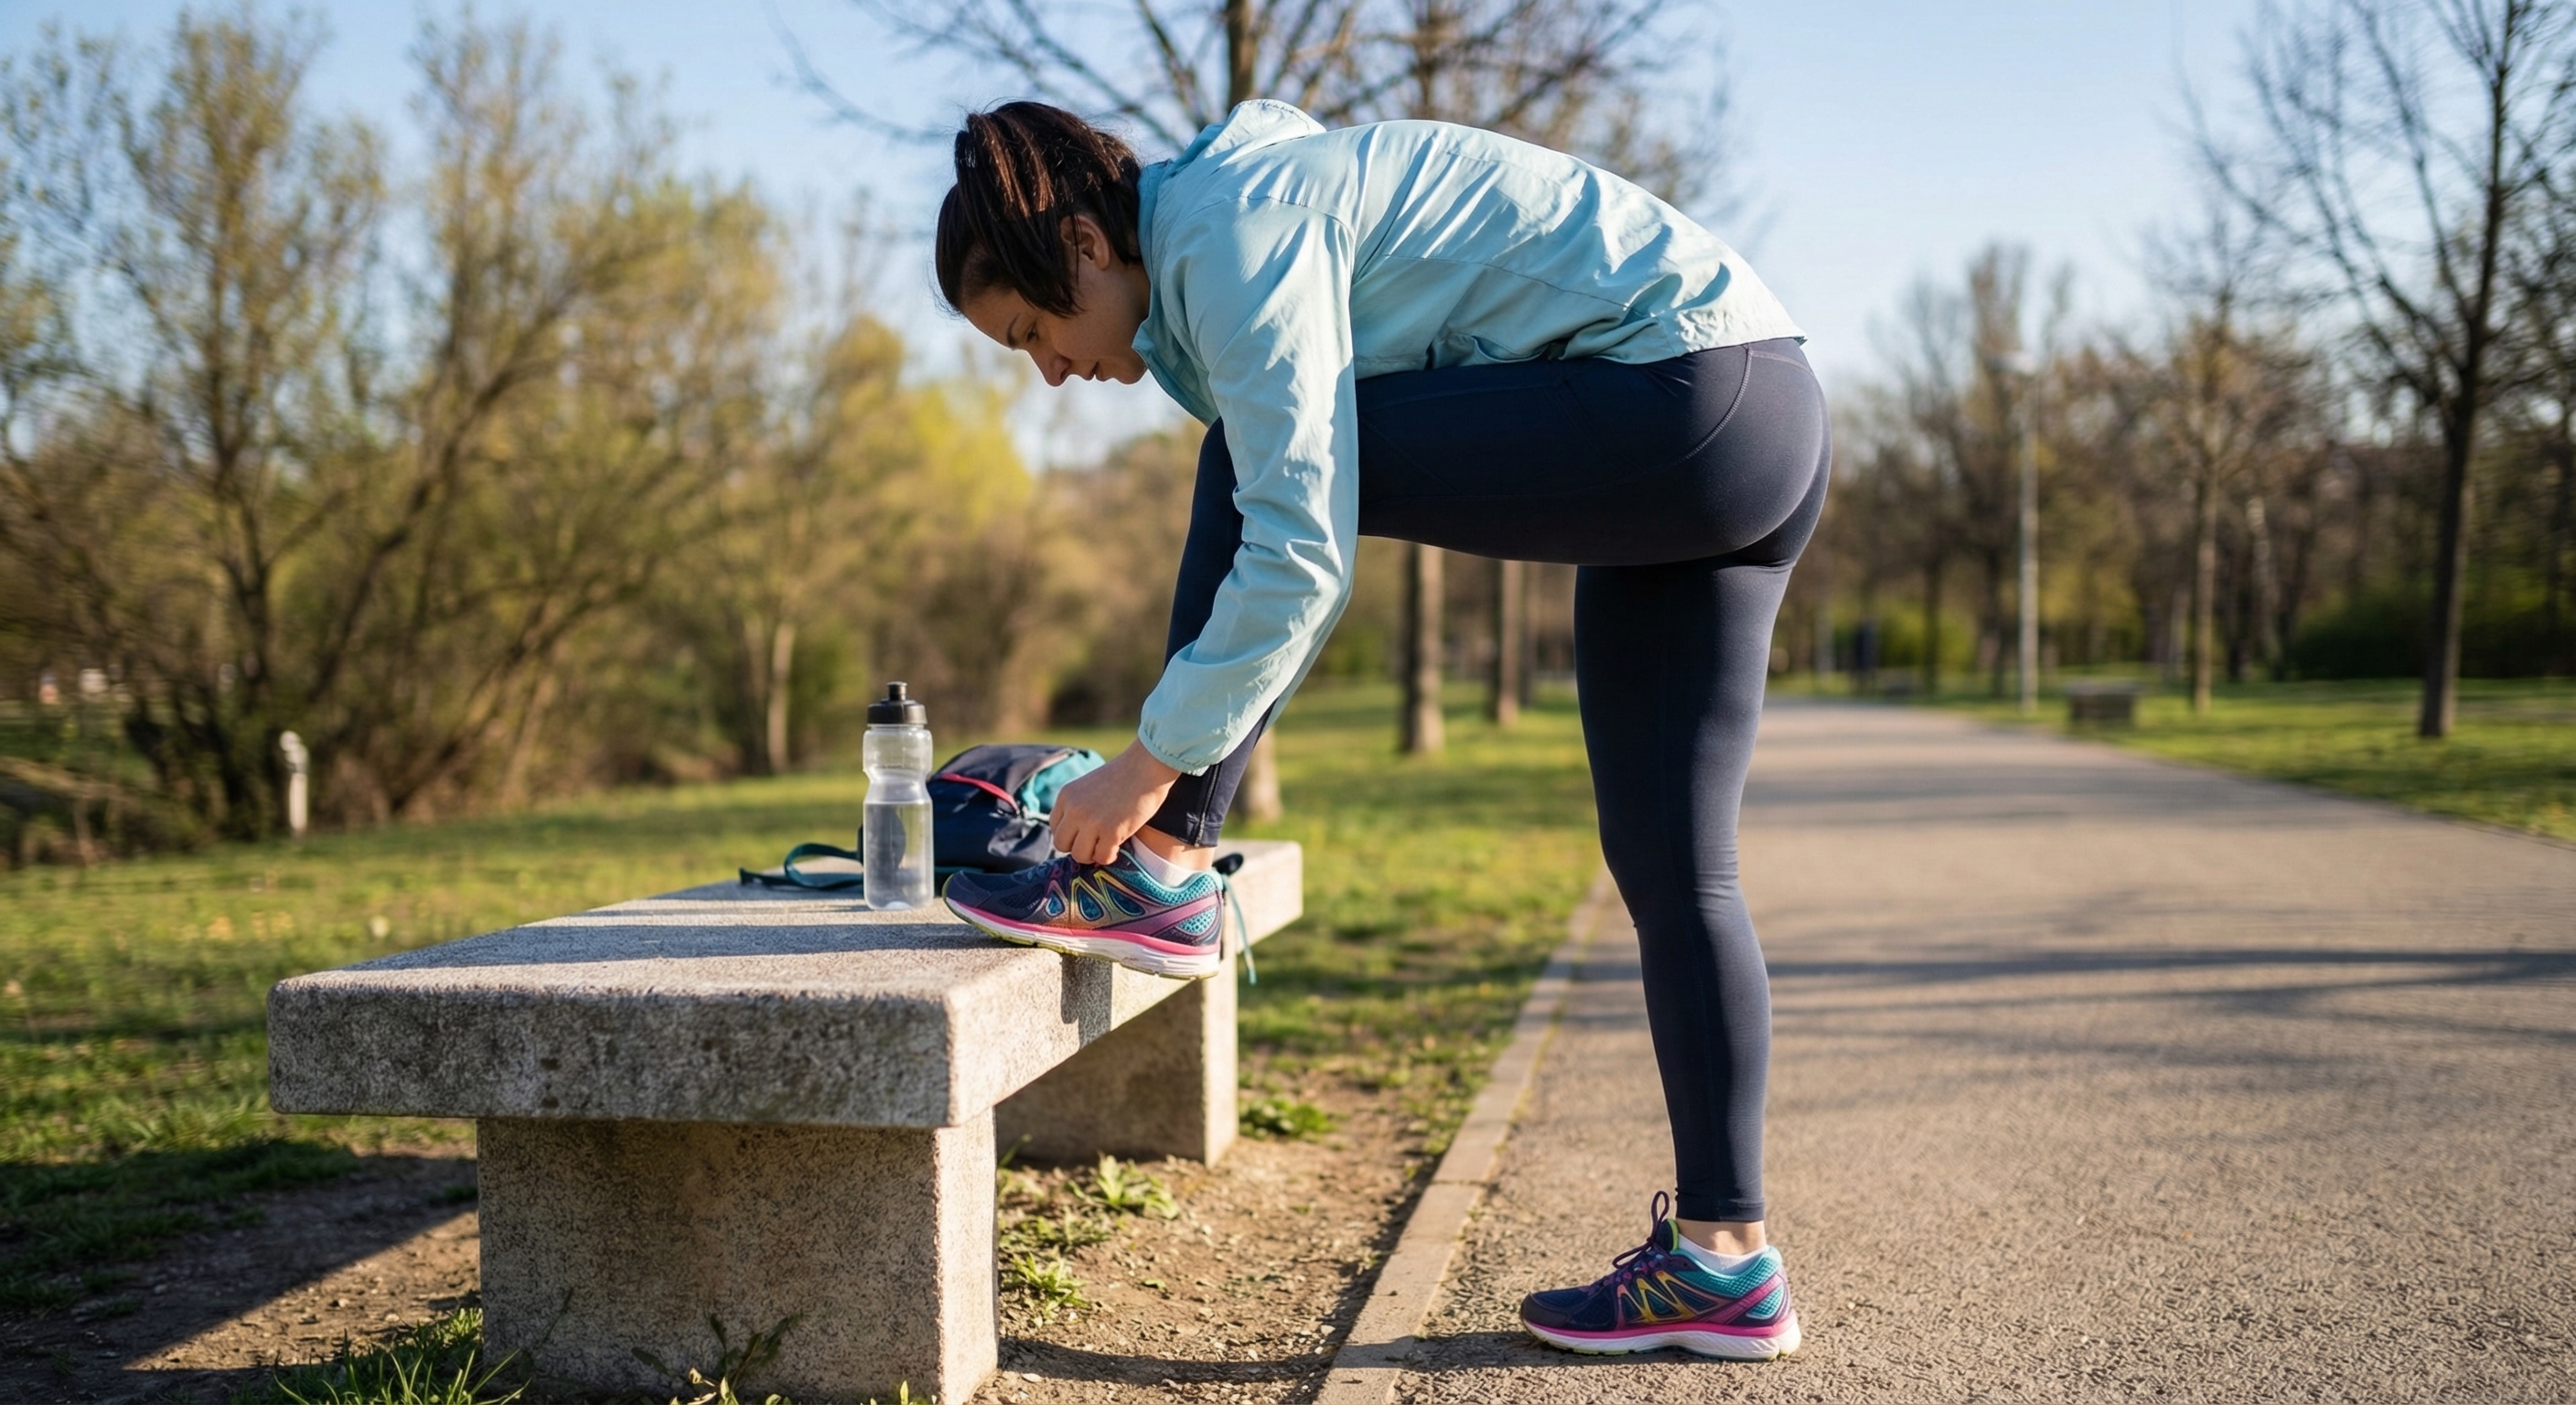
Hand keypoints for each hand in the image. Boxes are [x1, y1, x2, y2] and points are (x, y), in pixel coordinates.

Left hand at [1050, 740, 1182, 864]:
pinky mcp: (1111, 832)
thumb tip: (1076, 833)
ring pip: (1079, 855)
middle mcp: (1074, 809)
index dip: (1071, 834)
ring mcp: (1091, 821)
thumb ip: (1078, 805)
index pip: (1055, 828)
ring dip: (1093, 854)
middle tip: (1095, 842)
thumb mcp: (1088, 786)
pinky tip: (1118, 845)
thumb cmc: (1123, 775)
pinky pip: (1102, 857)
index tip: (1086, 833)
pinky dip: (1110, 856)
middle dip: (1078, 847)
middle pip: (1061, 844)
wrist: (1147, 766)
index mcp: (1066, 796)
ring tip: (1107, 844)